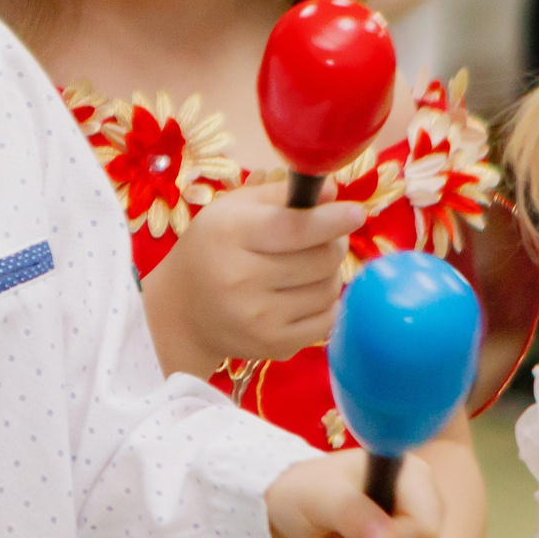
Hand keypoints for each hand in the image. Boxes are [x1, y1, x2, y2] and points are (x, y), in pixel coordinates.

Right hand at [143, 181, 362, 368]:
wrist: (181, 312)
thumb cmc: (211, 249)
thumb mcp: (231, 210)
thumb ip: (278, 195)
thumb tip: (331, 192)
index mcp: (229, 235)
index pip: (295, 228)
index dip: (331, 220)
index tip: (357, 212)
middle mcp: (241, 279)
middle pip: (322, 258)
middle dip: (333, 242)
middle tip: (324, 237)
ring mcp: (259, 318)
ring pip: (329, 289)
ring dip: (329, 273)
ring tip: (308, 267)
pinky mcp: (275, 345)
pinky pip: (328, 320)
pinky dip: (326, 303)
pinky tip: (305, 294)